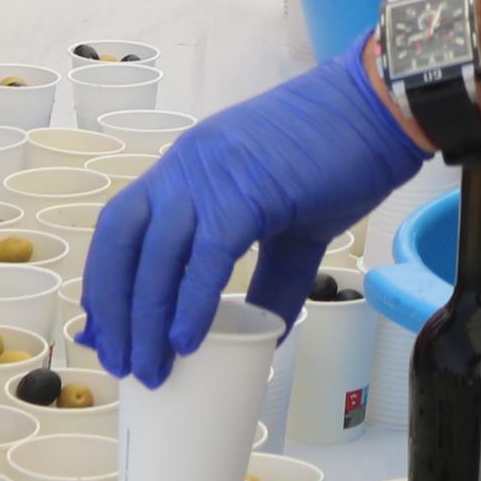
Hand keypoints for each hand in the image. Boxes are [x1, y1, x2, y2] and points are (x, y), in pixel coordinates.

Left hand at [80, 47, 423, 386]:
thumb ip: (270, 281)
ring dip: (146, 318)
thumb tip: (260, 341)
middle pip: (123, 241)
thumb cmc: (337, 159)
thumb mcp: (289, 226)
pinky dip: (191, 302)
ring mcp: (213, 176)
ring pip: (157, 253)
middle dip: (114, 307)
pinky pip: (208, 255)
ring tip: (152, 370)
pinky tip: (187, 341)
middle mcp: (186, 167)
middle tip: (121, 363)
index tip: (103, 330)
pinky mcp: (249, 190)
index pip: (121, 225)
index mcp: (188, 168)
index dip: (104, 279)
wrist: (377, 110)